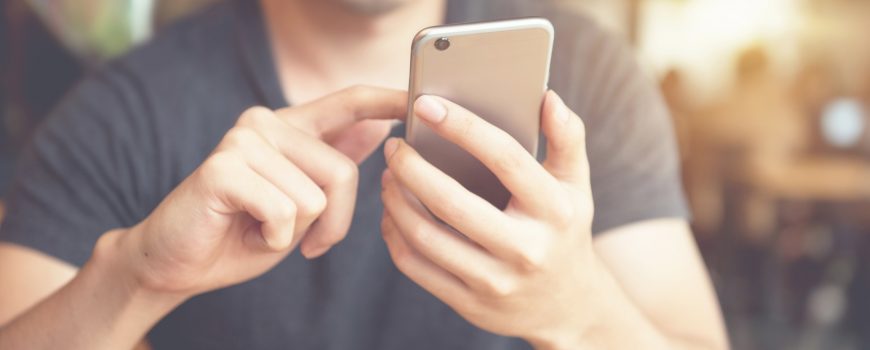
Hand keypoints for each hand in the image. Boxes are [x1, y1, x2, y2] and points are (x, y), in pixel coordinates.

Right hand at [118, 86, 404, 296]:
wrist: (178, 263)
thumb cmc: (243, 234)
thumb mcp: (303, 202)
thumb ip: (334, 164)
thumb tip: (379, 130)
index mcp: (291, 127)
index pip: (350, 102)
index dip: (388, 101)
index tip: (419, 102)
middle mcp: (267, 122)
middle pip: (342, 172)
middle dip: (333, 222)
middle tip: (299, 238)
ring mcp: (243, 140)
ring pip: (315, 197)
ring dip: (297, 233)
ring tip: (262, 229)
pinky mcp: (223, 167)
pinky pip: (284, 212)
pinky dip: (273, 239)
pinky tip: (246, 232)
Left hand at [381, 91, 598, 347]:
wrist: (568, 307)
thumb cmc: (563, 230)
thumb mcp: (575, 186)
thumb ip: (566, 138)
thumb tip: (548, 98)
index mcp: (554, 210)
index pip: (505, 158)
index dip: (462, 127)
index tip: (426, 104)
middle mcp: (526, 249)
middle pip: (452, 202)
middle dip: (412, 168)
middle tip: (394, 147)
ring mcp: (495, 282)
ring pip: (426, 237)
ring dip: (396, 201)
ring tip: (388, 175)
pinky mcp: (469, 304)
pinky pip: (416, 267)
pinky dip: (395, 235)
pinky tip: (392, 213)